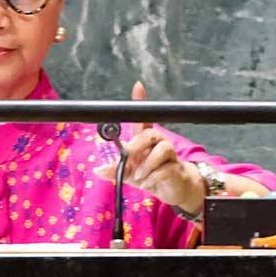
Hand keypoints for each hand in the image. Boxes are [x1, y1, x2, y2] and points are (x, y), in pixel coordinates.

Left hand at [95, 82, 205, 212]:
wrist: (171, 190)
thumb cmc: (149, 176)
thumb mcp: (128, 174)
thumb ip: (115, 170)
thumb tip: (98, 169)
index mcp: (145, 140)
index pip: (142, 118)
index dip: (141, 101)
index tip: (138, 86)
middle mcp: (158, 141)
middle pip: (150, 133)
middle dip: (137, 145)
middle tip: (129, 157)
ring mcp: (169, 153)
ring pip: (161, 150)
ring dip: (146, 166)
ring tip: (140, 176)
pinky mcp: (177, 166)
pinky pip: (164, 168)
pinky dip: (153, 178)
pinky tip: (151, 182)